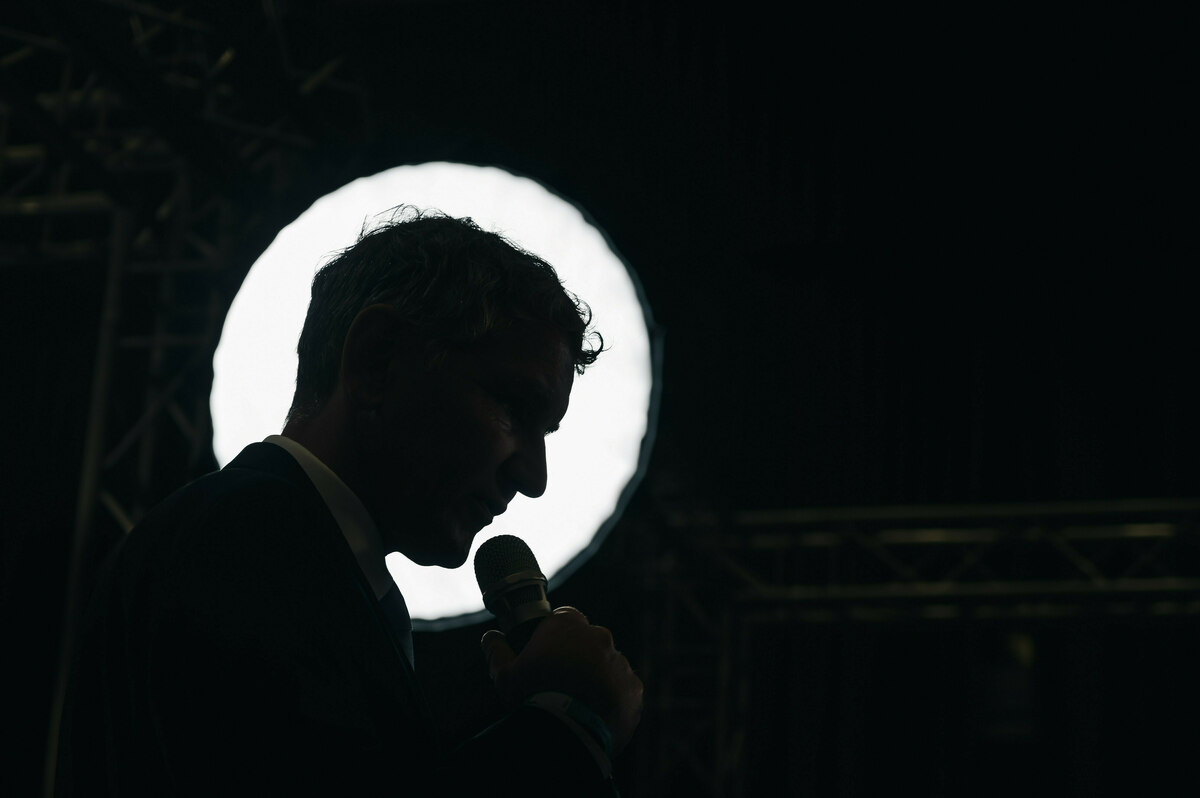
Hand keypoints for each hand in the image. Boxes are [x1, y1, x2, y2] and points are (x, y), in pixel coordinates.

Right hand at [481, 606, 642, 755]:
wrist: (570, 732)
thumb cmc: (534, 697)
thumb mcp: (505, 676)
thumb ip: (497, 652)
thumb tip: (489, 638)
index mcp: (567, 625)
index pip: (564, 617)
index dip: (556, 635)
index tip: (548, 653)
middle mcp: (598, 636)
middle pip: (589, 641)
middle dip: (578, 656)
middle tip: (562, 682)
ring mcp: (619, 661)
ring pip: (608, 664)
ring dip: (597, 677)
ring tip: (578, 703)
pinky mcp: (633, 687)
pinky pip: (623, 689)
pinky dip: (613, 699)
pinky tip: (596, 715)